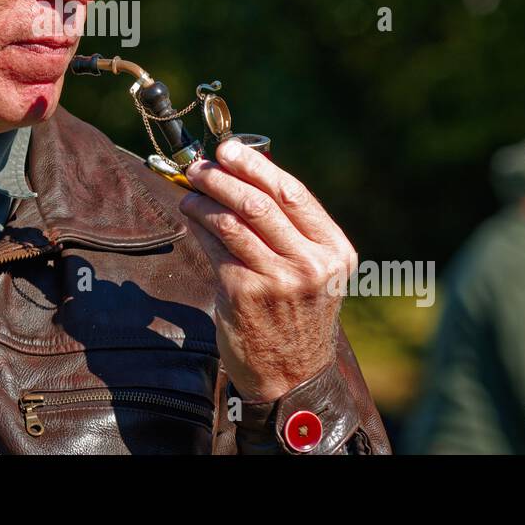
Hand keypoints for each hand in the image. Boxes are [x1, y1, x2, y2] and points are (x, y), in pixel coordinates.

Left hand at [179, 138, 356, 403]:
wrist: (292, 376)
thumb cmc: (297, 313)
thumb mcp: (313, 270)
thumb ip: (291, 229)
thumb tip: (243, 174)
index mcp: (333, 250)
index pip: (293, 193)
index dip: (256, 166)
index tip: (228, 148)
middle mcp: (310, 264)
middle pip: (258, 202)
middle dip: (223, 177)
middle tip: (200, 165)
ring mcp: (277, 281)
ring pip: (231, 221)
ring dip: (204, 200)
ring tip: (190, 190)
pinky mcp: (244, 295)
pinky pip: (214, 247)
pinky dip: (197, 226)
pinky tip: (190, 218)